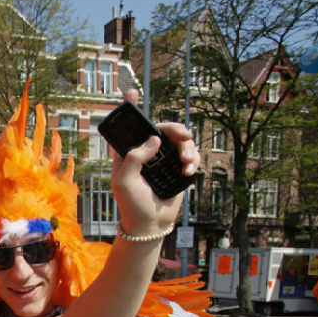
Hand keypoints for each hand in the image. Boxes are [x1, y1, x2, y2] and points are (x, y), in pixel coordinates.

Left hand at [110, 89, 200, 236]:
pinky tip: (188, 171)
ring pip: (180, 141)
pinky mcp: (177, 169)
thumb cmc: (131, 204)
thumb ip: (134, 158)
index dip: (128, 109)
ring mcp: (163, 161)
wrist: (151, 224)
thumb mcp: (124, 181)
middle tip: (183, 134)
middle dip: (174, 128)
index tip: (131, 92)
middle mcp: (146, 154)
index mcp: (128, 154)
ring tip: (186, 163)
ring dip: (187, 148)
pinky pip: (190, 155)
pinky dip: (193, 160)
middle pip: (161, 129)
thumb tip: (154, 139)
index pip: (128, 128)